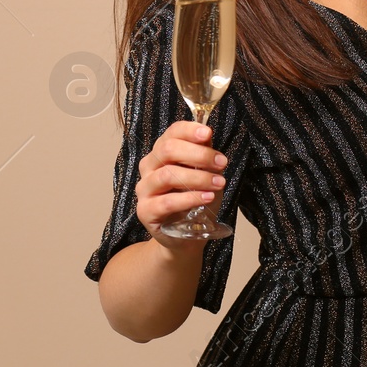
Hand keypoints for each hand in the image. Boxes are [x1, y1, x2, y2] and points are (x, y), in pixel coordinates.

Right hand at [135, 120, 227, 248]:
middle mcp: (148, 167)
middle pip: (167, 150)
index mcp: (161, 153)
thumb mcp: (204, 173)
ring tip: (219, 183)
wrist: (185, 236)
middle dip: (199, 154)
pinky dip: (190, 198)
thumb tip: (207, 134)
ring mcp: (144, 189)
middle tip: (222, 162)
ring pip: (167, 175)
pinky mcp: (145, 211)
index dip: (189, 130)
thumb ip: (203, 154)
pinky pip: (166, 202)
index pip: (171, 133)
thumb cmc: (195, 199)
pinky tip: (207, 197)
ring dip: (198, 178)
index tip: (208, 133)